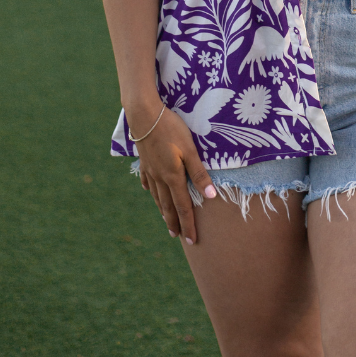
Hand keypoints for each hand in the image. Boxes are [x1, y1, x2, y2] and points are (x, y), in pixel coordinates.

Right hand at [127, 102, 216, 244]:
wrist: (144, 116)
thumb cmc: (171, 130)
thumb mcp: (190, 150)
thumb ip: (199, 173)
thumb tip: (211, 197)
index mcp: (173, 177)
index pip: (183, 207)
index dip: (188, 224)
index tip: (192, 240)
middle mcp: (160, 178)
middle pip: (168, 205)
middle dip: (174, 222)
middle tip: (178, 236)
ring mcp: (150, 170)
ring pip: (157, 196)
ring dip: (163, 210)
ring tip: (166, 220)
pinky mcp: (144, 161)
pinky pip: (148, 182)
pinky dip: (152, 191)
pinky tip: (151, 192)